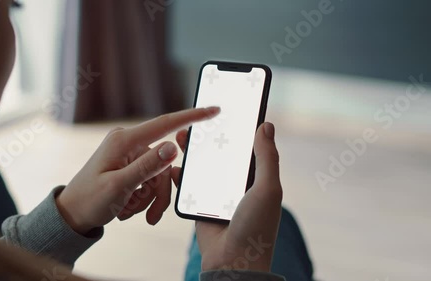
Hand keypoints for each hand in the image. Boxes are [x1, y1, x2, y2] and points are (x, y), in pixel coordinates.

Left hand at [56, 107, 220, 234]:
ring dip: (150, 198)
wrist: (72, 214)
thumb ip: (148, 166)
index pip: (166, 124)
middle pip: (165, 163)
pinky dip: (144, 198)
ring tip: (130, 211)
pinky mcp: (131, 165)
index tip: (214, 110)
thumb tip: (173, 147)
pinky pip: (151, 180)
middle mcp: (129, 143)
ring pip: (160, 176)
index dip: (192, 117)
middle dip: (159, 192)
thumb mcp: (119, 186)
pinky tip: (127, 207)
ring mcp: (130, 154)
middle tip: (150, 215)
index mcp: (125, 140)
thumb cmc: (89, 200)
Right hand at [171, 122, 281, 272]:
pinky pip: (188, 185)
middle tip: (197, 120)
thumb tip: (266, 125)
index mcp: (255, 177)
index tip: (227, 107)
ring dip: (192, 151)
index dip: (237, 127)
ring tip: (182, 136)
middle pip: (220, 152)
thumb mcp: (268, 189)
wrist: (233, 261)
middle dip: (209, 135)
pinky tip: (174, 165)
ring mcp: (216, 193)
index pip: (246, 146)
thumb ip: (267, 158)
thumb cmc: (256, 226)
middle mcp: (235, 182)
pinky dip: (180, 175)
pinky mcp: (200, 204)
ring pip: (202, 166)